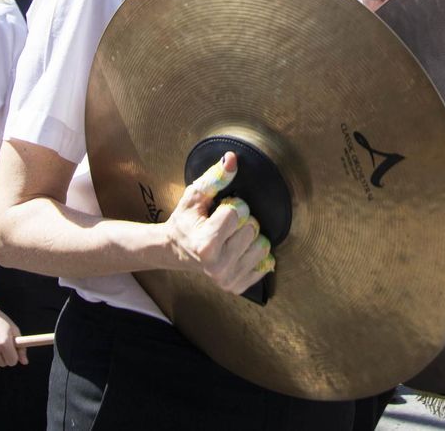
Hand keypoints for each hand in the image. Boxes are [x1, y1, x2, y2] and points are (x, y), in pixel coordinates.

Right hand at [163, 152, 273, 294]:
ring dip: (251, 237)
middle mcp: (217, 266)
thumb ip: (215, 177)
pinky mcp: (238, 286)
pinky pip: (266, 263)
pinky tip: (239, 250)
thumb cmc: (186, 221)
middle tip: (226, 224)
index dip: (232, 205)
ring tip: (233, 237)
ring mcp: (228, 279)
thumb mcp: (195, 196)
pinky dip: (255, 253)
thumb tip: (232, 159)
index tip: (220, 210)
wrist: (177, 251)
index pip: (238, 213)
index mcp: (205, 244)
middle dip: (243, 220)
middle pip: (253, 228)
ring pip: (263, 245)